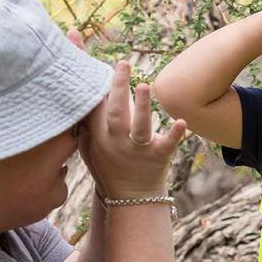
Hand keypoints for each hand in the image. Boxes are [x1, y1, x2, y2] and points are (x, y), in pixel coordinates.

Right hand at [80, 61, 188, 199]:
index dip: (89, 84)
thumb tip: (80, 87)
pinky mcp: (158, 157)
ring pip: (139, 127)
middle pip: (115, 112)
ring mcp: (138, 150)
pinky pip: (167, 145)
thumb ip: (84, 120)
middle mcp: (116, 141)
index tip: (93, 65)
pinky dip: (174, 135)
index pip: (92, 106)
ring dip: (141, 107)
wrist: (129, 197)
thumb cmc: (108, 164)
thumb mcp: (88, 145)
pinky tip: (182, 122)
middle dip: (118, 88)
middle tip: (122, 64)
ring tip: (144, 85)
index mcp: (97, 136)